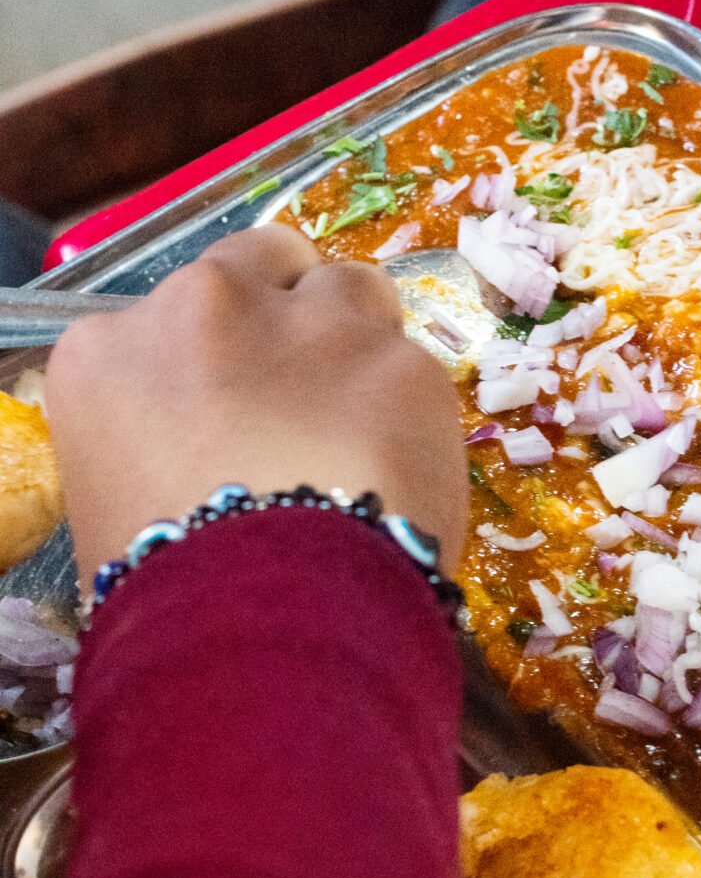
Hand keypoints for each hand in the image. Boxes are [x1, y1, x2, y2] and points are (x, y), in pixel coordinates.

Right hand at [45, 230, 467, 582]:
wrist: (266, 618)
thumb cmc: (168, 591)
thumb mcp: (118, 500)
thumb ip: (166, 434)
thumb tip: (215, 449)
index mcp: (110, 351)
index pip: (170, 315)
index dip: (214, 356)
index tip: (234, 402)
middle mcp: (205, 308)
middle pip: (264, 259)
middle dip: (290, 304)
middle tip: (311, 381)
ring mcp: (311, 324)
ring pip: (352, 287)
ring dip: (360, 336)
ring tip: (367, 420)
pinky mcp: (403, 359)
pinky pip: (414, 363)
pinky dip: (413, 408)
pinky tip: (407, 470)